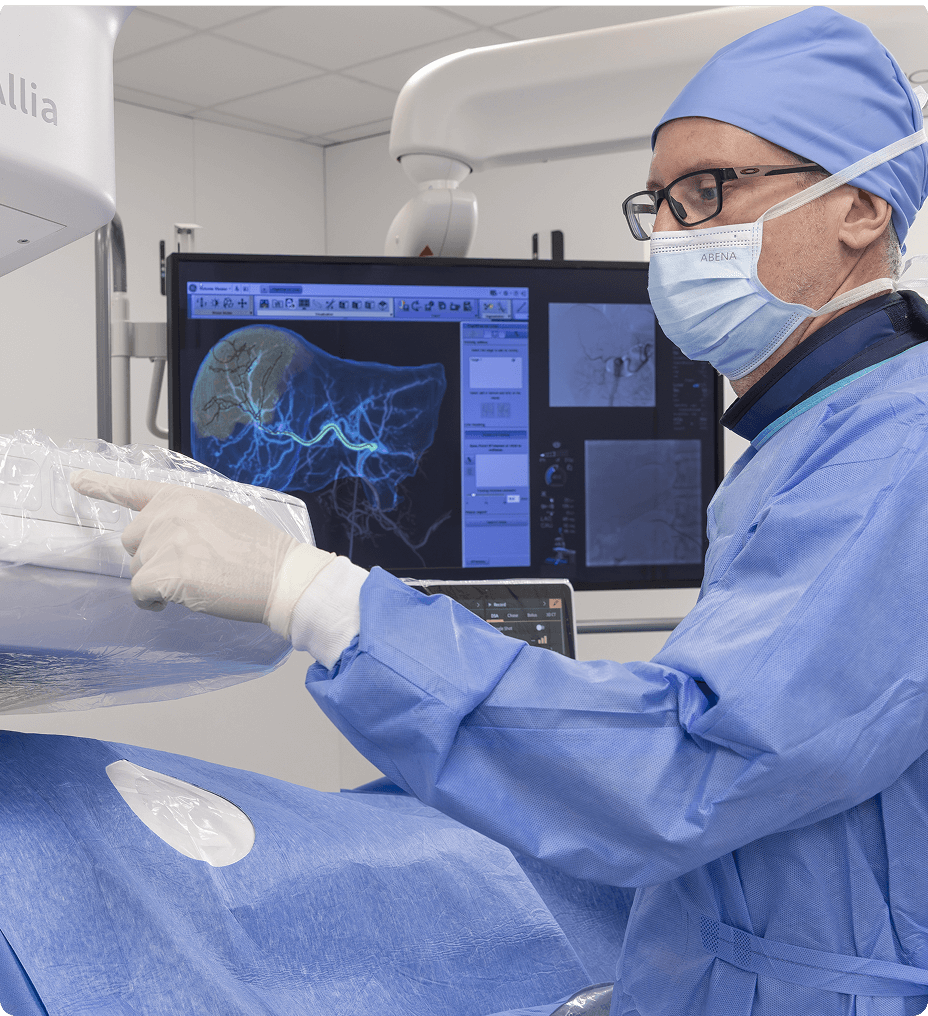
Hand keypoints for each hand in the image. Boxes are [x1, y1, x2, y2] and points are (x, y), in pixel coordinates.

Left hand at [70, 471, 307, 626]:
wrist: (281, 575)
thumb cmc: (261, 551)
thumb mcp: (223, 514)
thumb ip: (189, 518)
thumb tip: (170, 540)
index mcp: (183, 496)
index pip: (133, 488)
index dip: (102, 485)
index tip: (77, 480)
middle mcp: (167, 514)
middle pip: (132, 540)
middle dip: (152, 556)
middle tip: (188, 567)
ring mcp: (164, 542)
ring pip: (137, 569)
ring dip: (158, 580)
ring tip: (195, 583)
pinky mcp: (164, 573)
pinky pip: (139, 592)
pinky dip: (151, 601)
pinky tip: (174, 601)